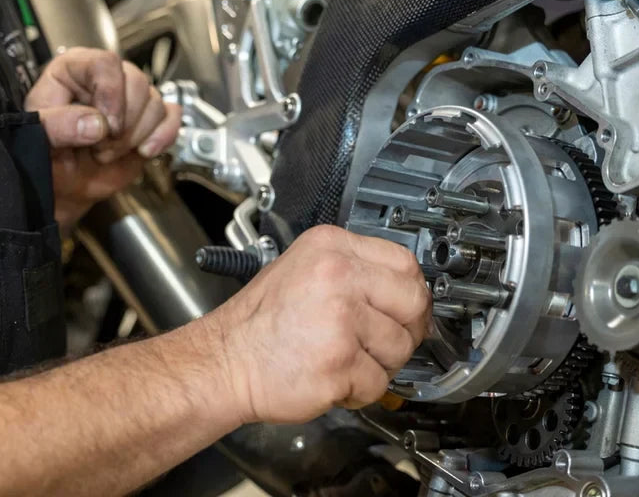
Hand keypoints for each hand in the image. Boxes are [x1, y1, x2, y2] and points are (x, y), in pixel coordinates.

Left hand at [25, 48, 181, 231]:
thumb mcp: (37, 139)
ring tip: (109, 153)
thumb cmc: (47, 156)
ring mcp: (131, 99)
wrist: (66, 185)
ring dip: (136, 136)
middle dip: (124, 124)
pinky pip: (172, 117)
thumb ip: (57, 126)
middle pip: (137, 82)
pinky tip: (145, 151)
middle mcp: (107, 79)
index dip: (111, 94)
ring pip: (155, 103)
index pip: (106, 63)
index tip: (106, 126)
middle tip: (100, 147)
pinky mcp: (150, 121)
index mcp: (74, 70)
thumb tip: (97, 124)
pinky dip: (163, 136)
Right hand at [213, 226, 431, 424]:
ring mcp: (340, 320)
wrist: (223, 362)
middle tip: (385, 341)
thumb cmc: (260, 323)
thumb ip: (354, 271)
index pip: (404, 262)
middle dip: (407, 329)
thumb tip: (405, 291)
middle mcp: (338, 276)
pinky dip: (361, 390)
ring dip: (380, 363)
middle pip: (414, 302)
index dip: (411, 291)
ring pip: (400, 347)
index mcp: (331, 248)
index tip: (407, 308)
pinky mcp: (339, 363)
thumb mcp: (304, 269)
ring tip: (347, 359)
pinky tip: (335, 378)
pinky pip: (378, 382)